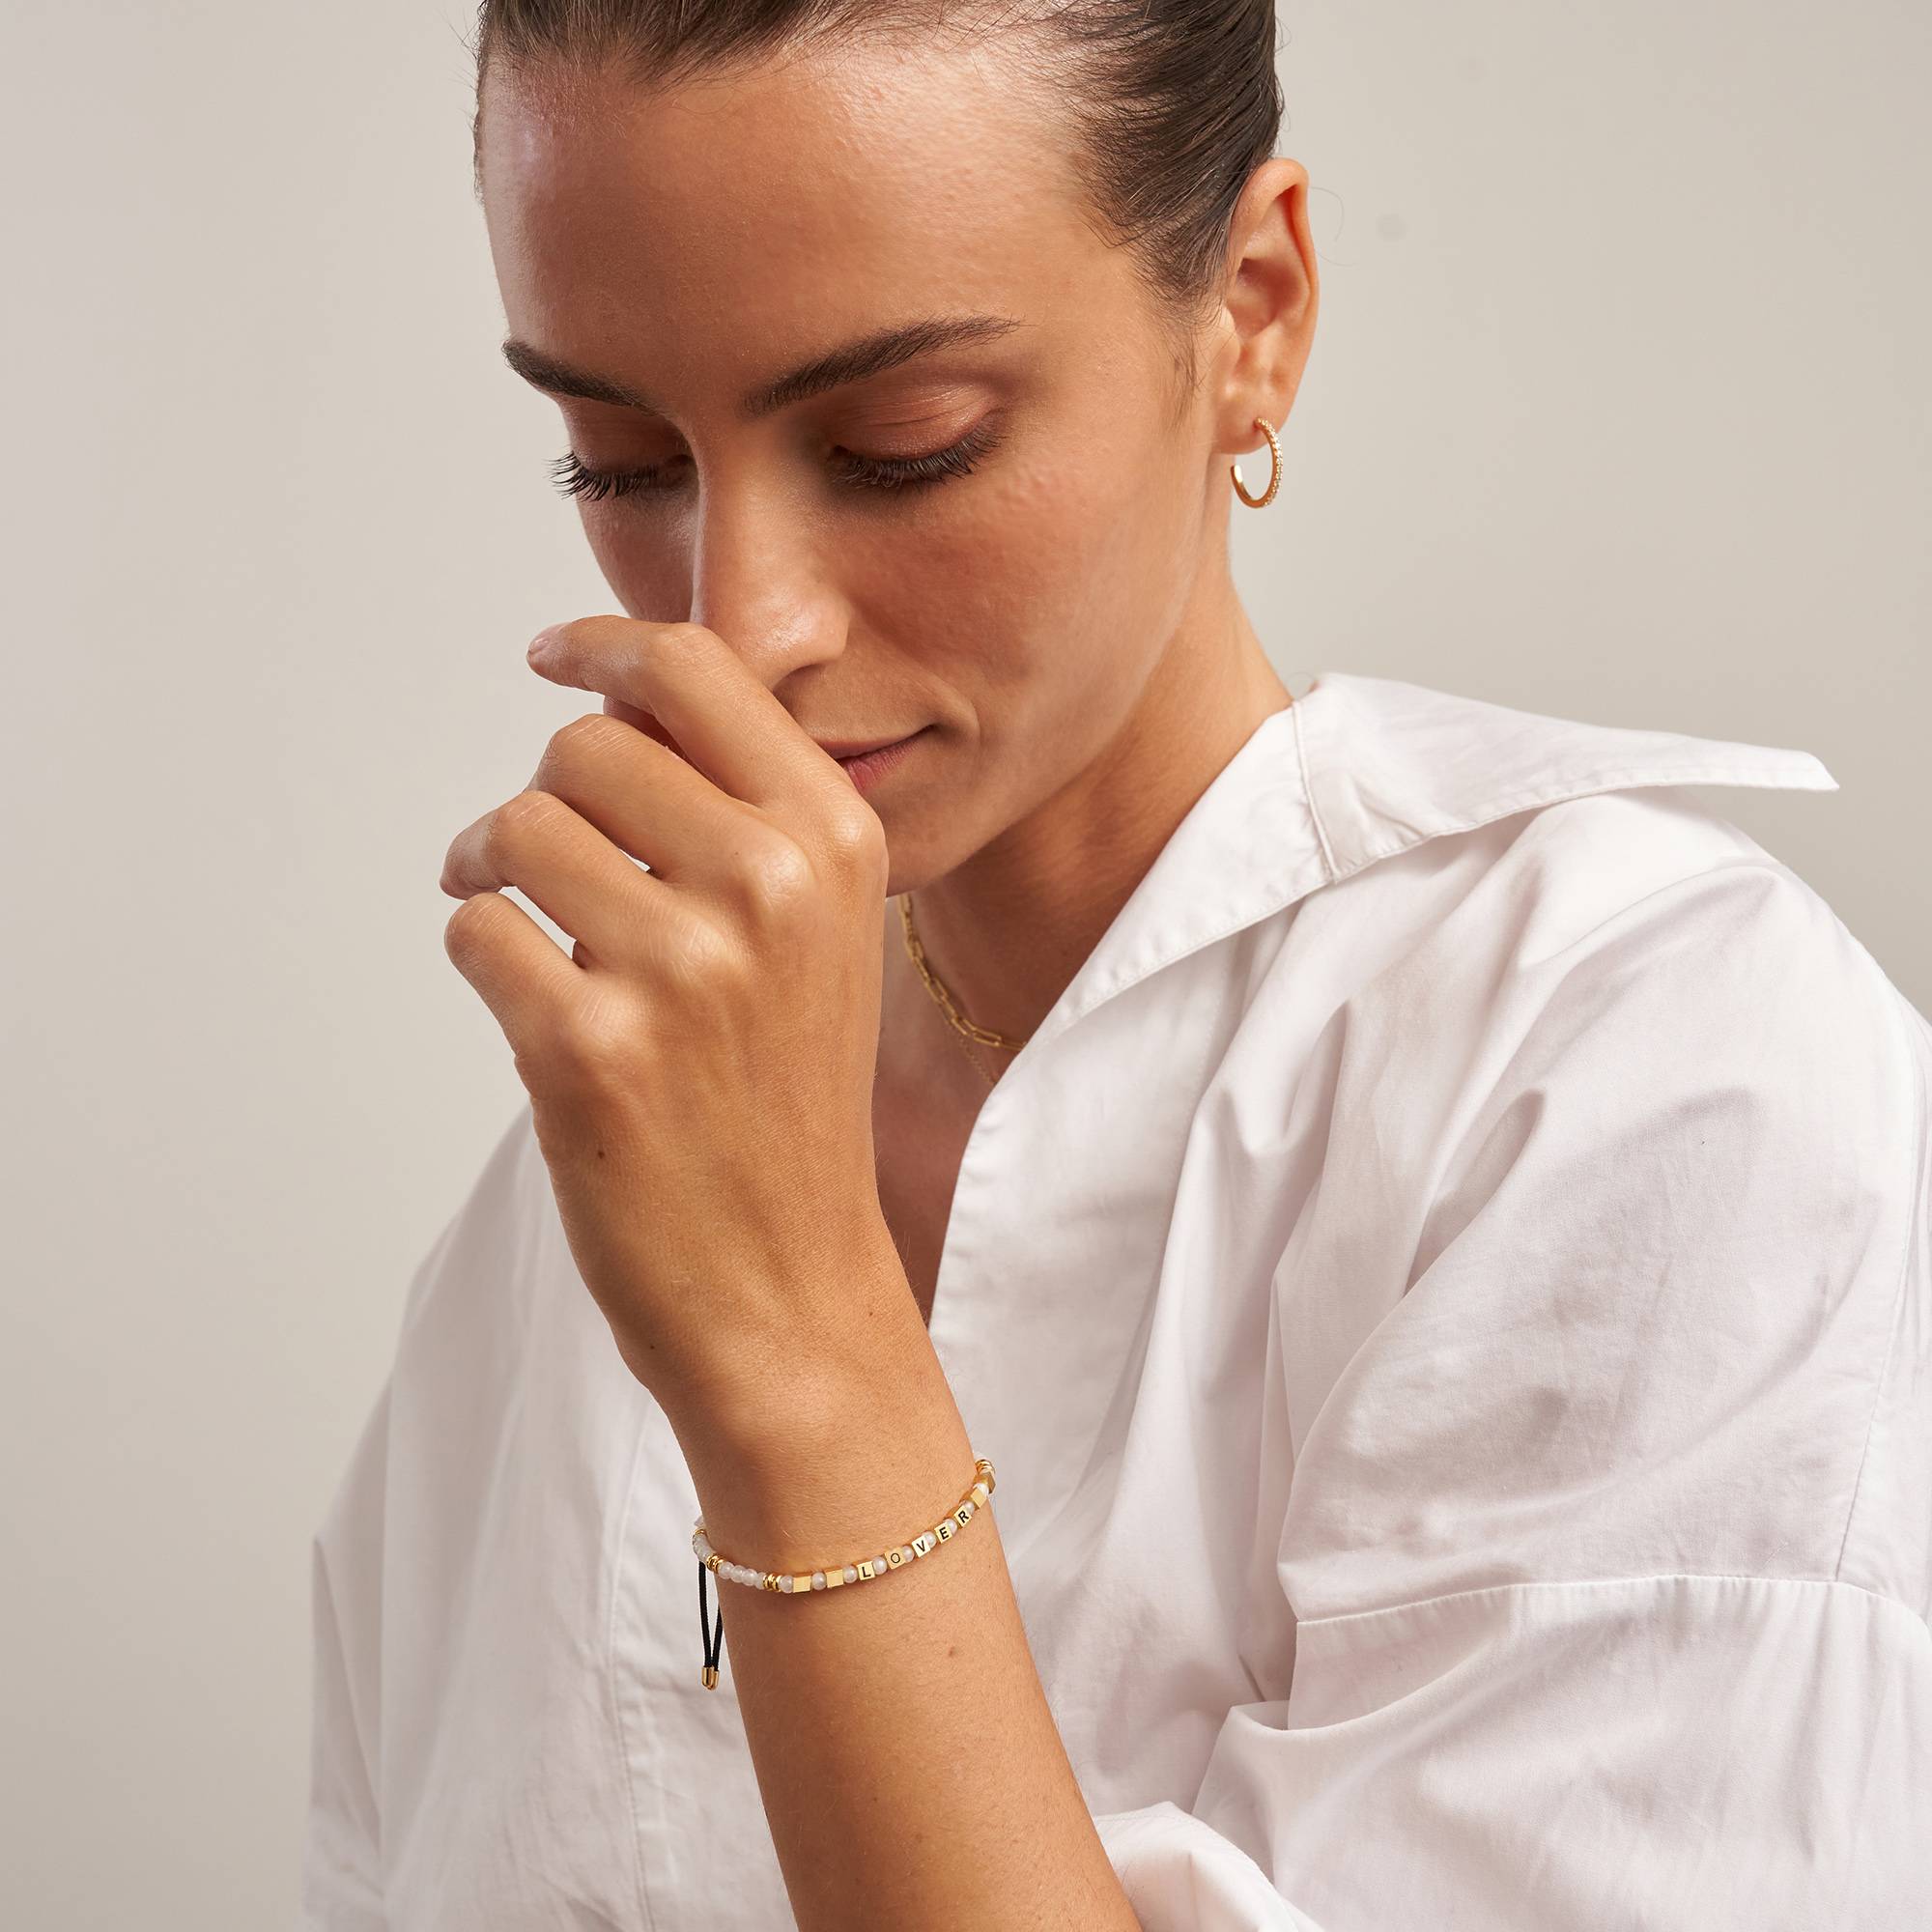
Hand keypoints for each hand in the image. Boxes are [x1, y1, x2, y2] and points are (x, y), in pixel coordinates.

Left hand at [438, 616, 902, 1430]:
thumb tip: (612, 704)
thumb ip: (741, 815)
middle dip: (547, 795)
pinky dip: (483, 952)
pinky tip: (532, 1005)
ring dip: (495, 870)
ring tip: (525, 927)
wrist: (791, 1284)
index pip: (697, 670)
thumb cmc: (788, 1103)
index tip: (555, 656)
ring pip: (515, 830)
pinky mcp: (590, 1049)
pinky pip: (475, 929)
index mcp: (835, 840)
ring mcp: (681, 968)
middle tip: (541, 856)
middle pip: (586, 745)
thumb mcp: (819, 937)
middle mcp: (770, 886)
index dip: (604, 646)